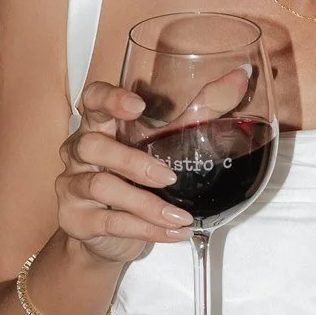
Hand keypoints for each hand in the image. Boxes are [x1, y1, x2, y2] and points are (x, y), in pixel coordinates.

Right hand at [56, 82, 191, 262]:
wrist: (111, 238)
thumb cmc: (141, 179)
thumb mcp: (171, 141)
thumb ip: (204, 109)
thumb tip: (242, 77)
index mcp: (101, 125)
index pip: (92, 99)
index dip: (108, 98)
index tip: (137, 106)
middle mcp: (80, 151)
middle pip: (91, 144)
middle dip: (131, 161)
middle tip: (169, 177)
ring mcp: (73, 185)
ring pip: (100, 185)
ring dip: (145, 203)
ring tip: (180, 215)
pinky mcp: (75, 219)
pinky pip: (109, 222)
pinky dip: (145, 229)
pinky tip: (174, 232)